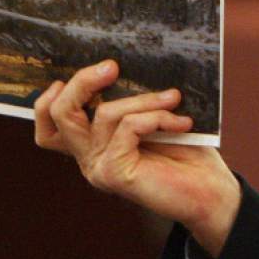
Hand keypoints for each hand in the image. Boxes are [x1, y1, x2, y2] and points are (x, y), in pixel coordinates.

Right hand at [33, 59, 240, 256]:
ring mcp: (99, 167)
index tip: (68, 77)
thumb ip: (133, 102)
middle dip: (82, 82)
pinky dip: (156, 117)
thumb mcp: (154, 119)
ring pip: (104, 113)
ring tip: (175, 98)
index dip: (47, 101)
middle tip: (112, 66)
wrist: (211, 192)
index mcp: (93, 146)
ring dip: (144, 99)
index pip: (49, 128)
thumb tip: (122, 66)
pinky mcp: (115, 174)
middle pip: (60, 114)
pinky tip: (181, 124)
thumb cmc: (187, 153)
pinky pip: (129, 127)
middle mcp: (89, 159)